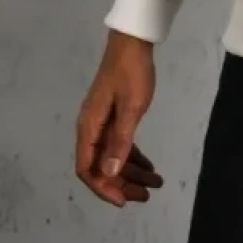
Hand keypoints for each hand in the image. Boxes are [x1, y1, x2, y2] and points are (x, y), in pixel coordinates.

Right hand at [75, 30, 163, 206]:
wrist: (132, 42)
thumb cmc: (132, 73)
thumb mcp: (131, 108)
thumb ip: (120, 141)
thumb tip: (109, 173)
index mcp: (89, 128)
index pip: (87, 169)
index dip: (103, 189)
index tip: (124, 201)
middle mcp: (91, 128)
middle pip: (101, 166)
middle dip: (122, 184)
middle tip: (147, 195)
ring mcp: (101, 122)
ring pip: (112, 157)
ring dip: (131, 172)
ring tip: (155, 184)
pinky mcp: (113, 115)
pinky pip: (119, 144)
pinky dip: (133, 156)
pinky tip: (150, 165)